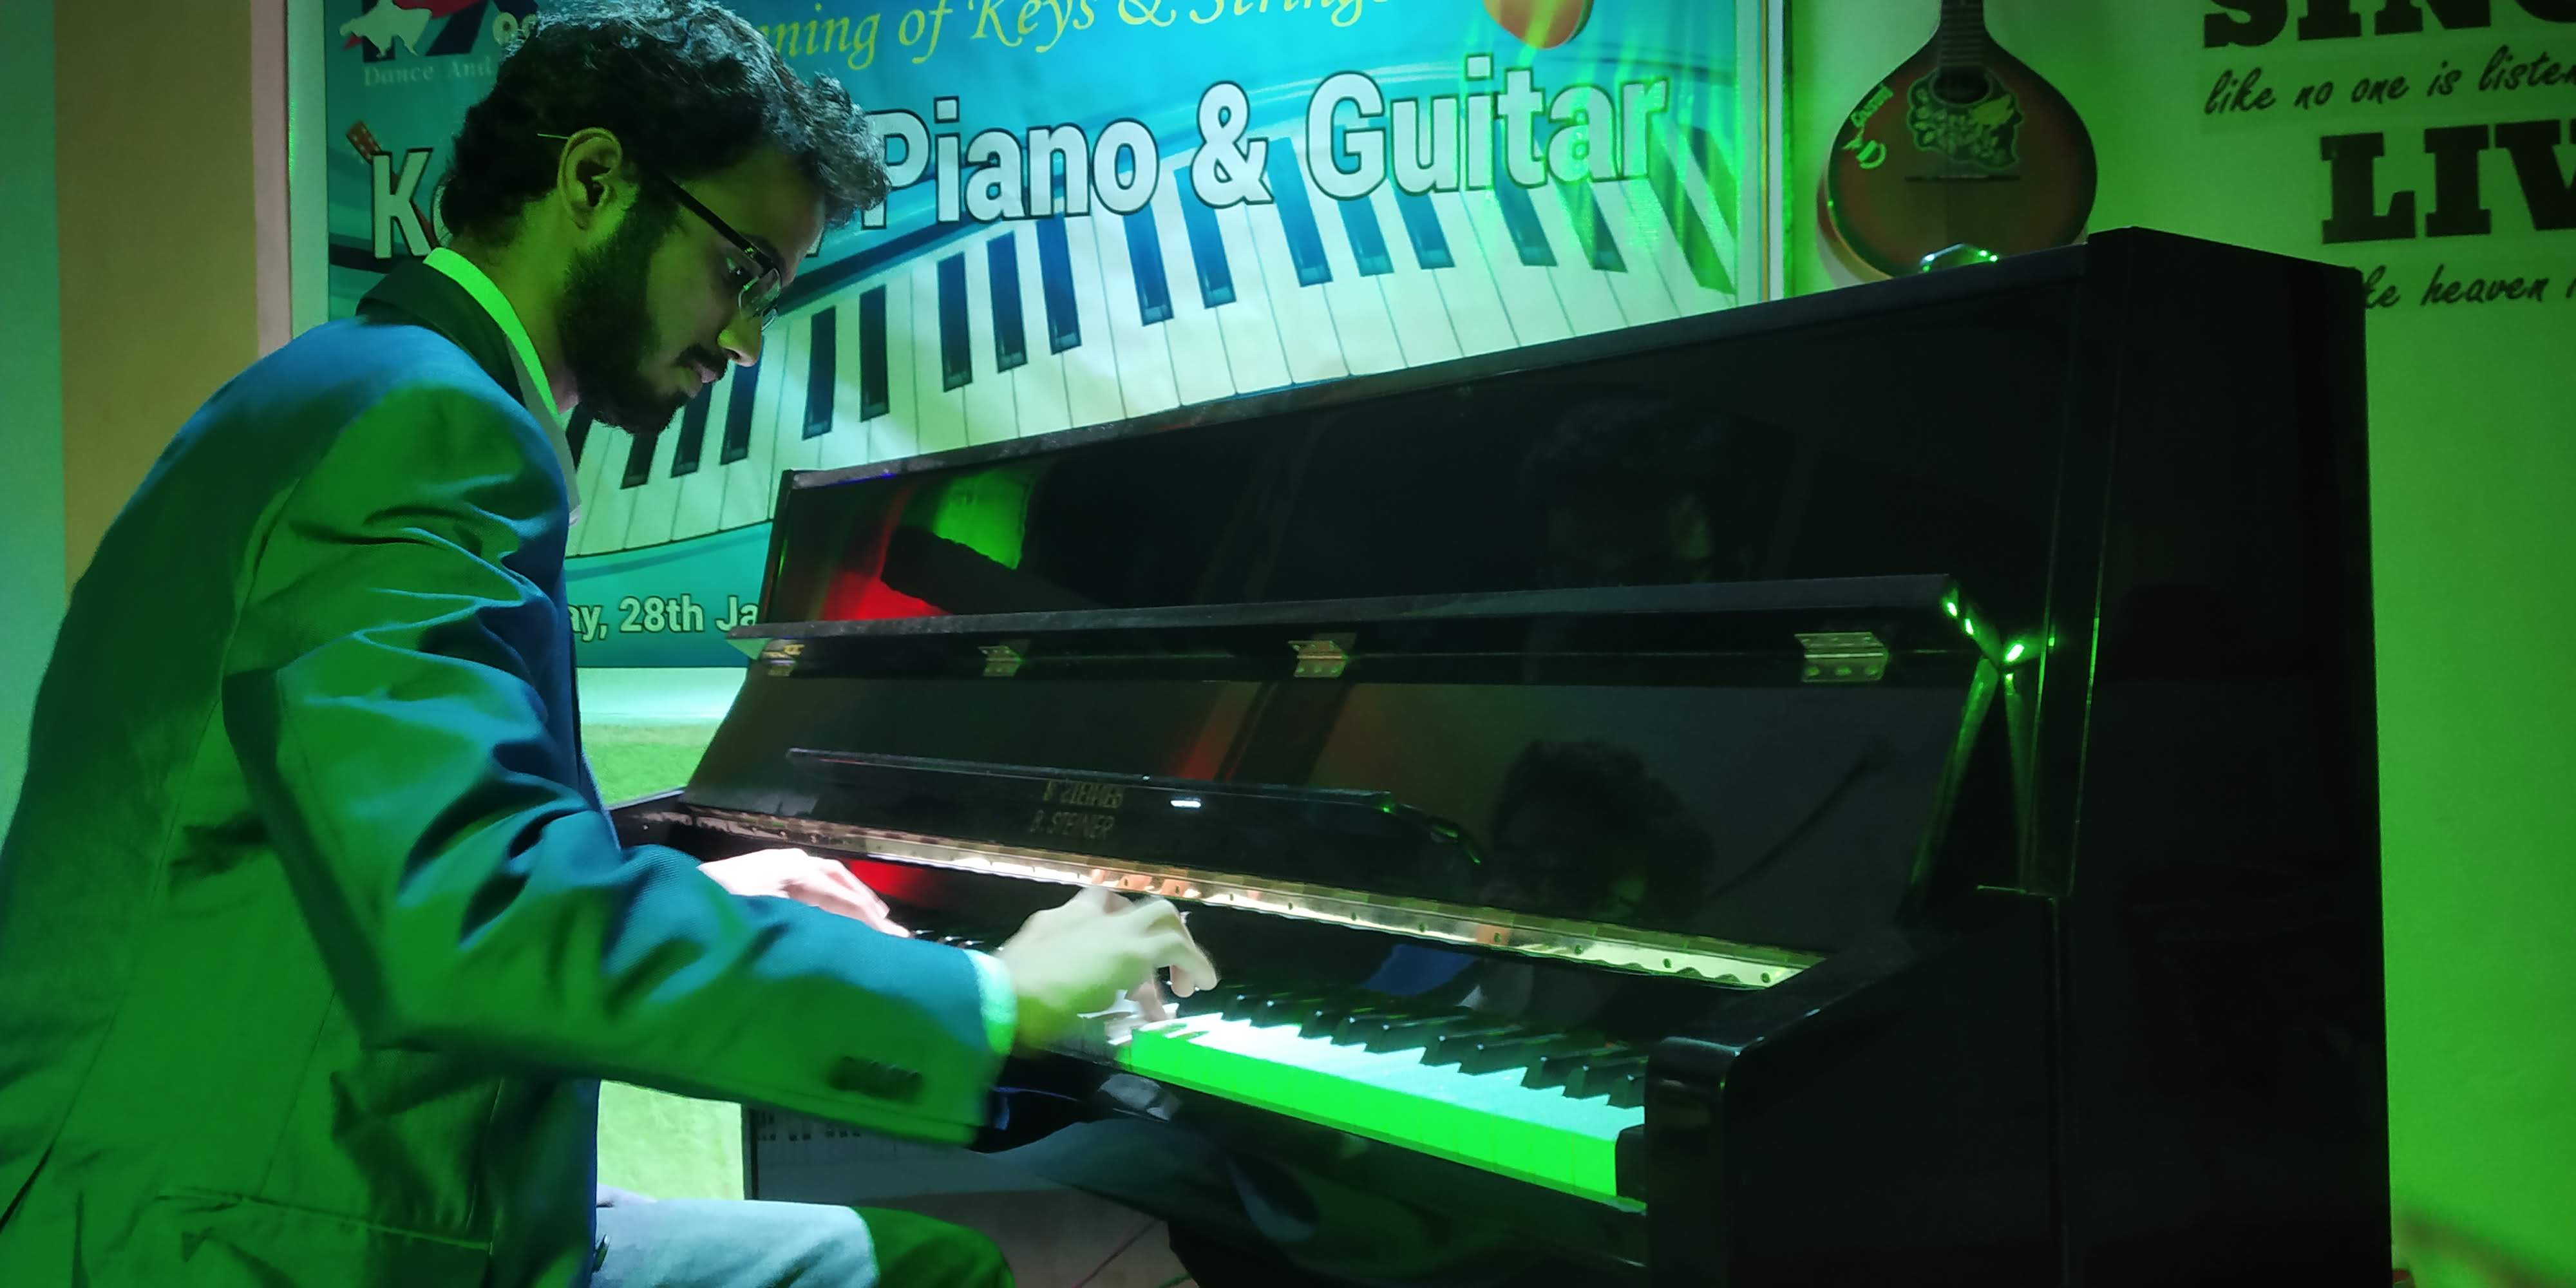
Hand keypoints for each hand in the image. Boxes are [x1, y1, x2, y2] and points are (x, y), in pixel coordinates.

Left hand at [698, 848, 909, 936]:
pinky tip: (841, 914)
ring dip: (853, 900)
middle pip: (838, 881)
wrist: (670, 901)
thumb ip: (800, 924)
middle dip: (866, 907)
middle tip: (893, 934)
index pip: (838, 895)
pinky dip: (834, 897)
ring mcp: (777, 865)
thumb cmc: (711, 915)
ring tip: (876, 922)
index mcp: (789, 871)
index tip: (888, 940)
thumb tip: (838, 941)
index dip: (865, 918)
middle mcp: (788, 863)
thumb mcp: (756, 922)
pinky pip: (813, 883)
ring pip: (828, 879)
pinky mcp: (768, 874)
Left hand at [996, 888, 1216, 1050]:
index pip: (1179, 947)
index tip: (1207, 985)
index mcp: (1130, 951)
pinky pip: (1084, 910)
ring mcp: (1079, 915)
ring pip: (1122, 901)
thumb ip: (1131, 1008)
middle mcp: (1111, 924)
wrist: (999, 998)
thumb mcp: (1100, 1020)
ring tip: (1133, 953)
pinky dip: (1097, 926)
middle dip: (1177, 940)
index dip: (1199, 964)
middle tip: (1174, 974)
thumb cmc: (1051, 1017)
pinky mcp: (1052, 917)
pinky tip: (1087, 949)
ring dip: (1135, 925)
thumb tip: (1150, 1013)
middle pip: (1161, 914)